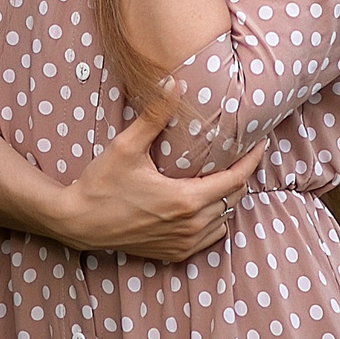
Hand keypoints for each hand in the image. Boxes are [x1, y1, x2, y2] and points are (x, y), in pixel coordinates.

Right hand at [48, 106, 266, 260]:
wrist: (78, 223)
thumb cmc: (101, 184)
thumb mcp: (126, 147)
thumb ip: (154, 116)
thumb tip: (174, 84)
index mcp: (185, 200)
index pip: (235, 180)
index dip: (252, 160)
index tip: (261, 143)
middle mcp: (190, 225)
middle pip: (234, 199)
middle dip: (241, 176)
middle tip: (242, 155)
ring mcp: (182, 243)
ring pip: (224, 221)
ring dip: (228, 200)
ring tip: (224, 178)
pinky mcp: (173, 253)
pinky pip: (209, 239)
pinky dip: (215, 222)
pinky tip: (206, 206)